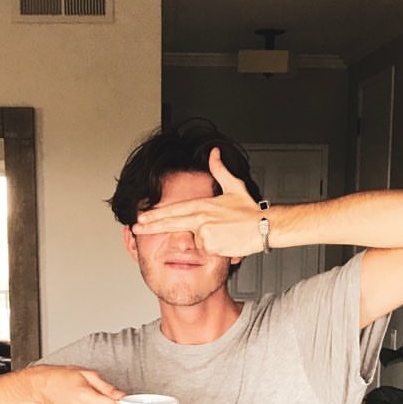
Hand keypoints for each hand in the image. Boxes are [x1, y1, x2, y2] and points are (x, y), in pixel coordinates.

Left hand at [132, 146, 263, 255]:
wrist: (265, 227)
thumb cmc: (250, 211)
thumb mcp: (234, 186)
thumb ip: (219, 170)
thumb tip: (214, 153)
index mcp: (204, 205)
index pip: (174, 210)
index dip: (156, 213)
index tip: (142, 216)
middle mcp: (202, 219)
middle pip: (171, 223)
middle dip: (151, 226)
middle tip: (136, 228)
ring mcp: (206, 234)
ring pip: (196, 240)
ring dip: (204, 240)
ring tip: (222, 233)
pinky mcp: (212, 247)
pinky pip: (206, 250)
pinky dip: (213, 248)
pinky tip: (224, 241)